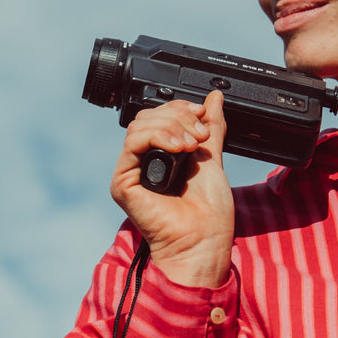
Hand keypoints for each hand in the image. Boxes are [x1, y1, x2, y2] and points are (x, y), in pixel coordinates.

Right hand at [110, 90, 233, 287]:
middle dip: (179, 117)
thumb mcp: (212, 157)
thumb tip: (214, 98)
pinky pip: (132, 144)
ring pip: (140, 126)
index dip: (180, 109)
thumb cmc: (209, 211)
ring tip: (193, 146)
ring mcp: (131, 171)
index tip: (203, 115)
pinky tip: (179, 149)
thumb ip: (211, 127)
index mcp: (161, 155)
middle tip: (201, 136)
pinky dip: (158, 137)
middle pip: (148, 117)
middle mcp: (143, 162)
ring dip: (172, 127)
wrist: (205, 239)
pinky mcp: (123, 182)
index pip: (159, 116)